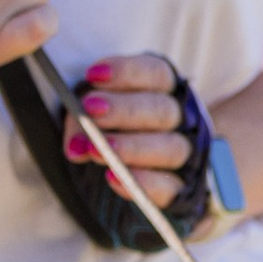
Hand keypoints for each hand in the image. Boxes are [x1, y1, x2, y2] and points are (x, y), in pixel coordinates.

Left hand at [71, 52, 193, 203]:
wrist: (138, 174)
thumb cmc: (112, 131)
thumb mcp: (94, 118)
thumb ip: (82, 125)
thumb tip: (76, 148)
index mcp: (164, 90)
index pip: (156, 73)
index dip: (127, 72)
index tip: (93, 75)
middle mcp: (182, 119)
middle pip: (162, 109)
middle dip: (125, 109)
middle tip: (91, 110)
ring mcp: (186, 154)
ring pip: (171, 147)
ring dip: (133, 147)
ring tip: (96, 151)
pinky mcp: (184, 190)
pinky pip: (171, 188)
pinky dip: (144, 183)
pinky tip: (113, 179)